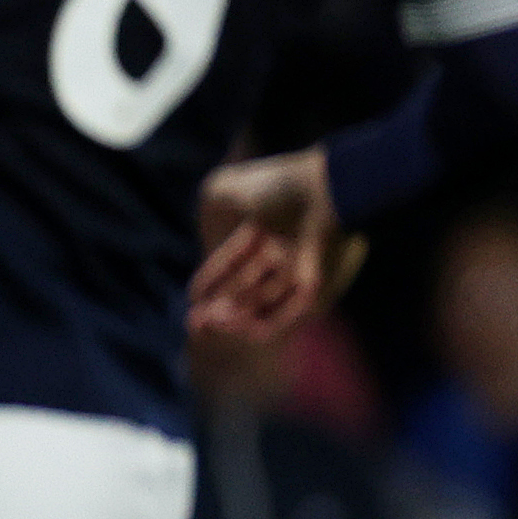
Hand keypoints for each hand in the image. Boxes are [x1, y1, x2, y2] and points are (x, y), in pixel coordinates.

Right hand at [192, 147, 359, 338]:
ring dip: (242, 315)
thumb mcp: (233, 187)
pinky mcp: (318, 279)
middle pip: (247, 284)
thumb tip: (204, 213)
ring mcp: (298, 265)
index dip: (212, 277)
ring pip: (267, 298)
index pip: (233, 259)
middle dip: (221, 304)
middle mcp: (280, 249)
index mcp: (263, 228)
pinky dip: (275, 322)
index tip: (193, 296)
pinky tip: (250, 332)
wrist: (323, 187)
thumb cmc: (281, 185)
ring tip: (216, 325)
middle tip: (196, 322)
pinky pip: (296, 308)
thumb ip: (215, 199)